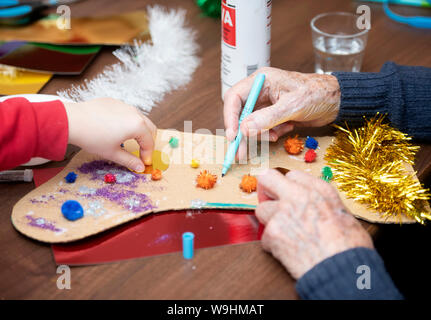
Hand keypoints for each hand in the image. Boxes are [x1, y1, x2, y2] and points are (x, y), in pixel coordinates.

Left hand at [64, 98, 156, 171]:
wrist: (71, 121)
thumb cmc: (92, 138)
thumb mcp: (113, 153)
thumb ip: (130, 161)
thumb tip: (140, 168)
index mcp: (137, 126)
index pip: (149, 142)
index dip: (147, 154)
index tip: (143, 162)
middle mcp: (134, 113)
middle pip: (149, 128)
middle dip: (147, 141)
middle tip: (141, 151)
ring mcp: (124, 105)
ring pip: (138, 118)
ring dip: (138, 130)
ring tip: (128, 140)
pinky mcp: (113, 101)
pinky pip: (125, 112)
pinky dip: (126, 121)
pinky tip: (114, 129)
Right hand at [223, 67, 340, 159]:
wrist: (337, 101)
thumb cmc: (318, 94)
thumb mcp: (292, 106)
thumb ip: (267, 117)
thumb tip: (244, 129)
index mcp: (261, 81)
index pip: (234, 97)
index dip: (230, 117)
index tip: (233, 135)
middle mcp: (260, 91)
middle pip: (239, 113)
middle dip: (240, 133)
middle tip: (240, 152)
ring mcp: (266, 104)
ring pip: (250, 124)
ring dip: (258, 135)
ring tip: (274, 138)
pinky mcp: (273, 115)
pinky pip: (263, 129)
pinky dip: (270, 135)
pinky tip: (283, 133)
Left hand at [255, 169, 372, 279]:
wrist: (342, 270)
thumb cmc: (350, 248)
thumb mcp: (344, 215)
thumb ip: (324, 205)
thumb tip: (317, 208)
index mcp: (319, 190)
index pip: (292, 175)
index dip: (289, 187)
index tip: (288, 195)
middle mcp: (298, 195)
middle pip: (267, 179)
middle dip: (266, 190)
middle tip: (270, 202)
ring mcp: (282, 212)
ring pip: (261, 209)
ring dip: (270, 221)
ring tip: (284, 234)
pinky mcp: (272, 232)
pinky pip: (265, 236)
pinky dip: (273, 245)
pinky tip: (287, 252)